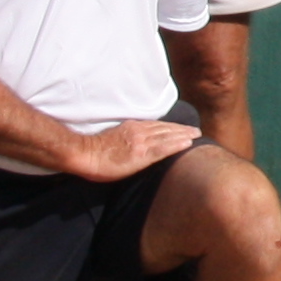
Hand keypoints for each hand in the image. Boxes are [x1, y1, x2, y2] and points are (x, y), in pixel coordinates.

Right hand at [63, 118, 202, 181]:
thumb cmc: (93, 150)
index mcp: (132, 128)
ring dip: (183, 135)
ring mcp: (141, 143)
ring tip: (196, 135)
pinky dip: (176, 145)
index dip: (171, 127)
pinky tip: (187, 144)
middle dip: (181, 129)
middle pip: (165, 129)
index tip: (182, 128)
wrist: (84, 154)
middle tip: (196, 130)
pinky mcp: (140, 155)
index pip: (156, 126)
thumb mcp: (112, 138)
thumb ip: (125, 138)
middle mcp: (139, 132)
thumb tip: (133, 145)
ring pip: (167, 136)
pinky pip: (163, 149)